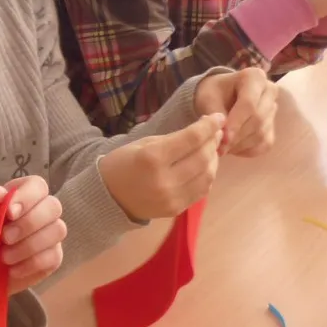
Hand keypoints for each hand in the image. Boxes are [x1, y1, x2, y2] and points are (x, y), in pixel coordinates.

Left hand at [0, 179, 65, 292]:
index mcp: (26, 194)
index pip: (38, 186)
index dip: (26, 197)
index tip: (9, 212)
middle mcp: (45, 210)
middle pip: (53, 206)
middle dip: (29, 223)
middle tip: (5, 238)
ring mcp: (53, 233)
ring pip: (57, 230)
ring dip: (29, 245)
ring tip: (4, 257)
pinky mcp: (55, 256)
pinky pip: (53, 257)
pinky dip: (30, 264)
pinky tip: (12, 269)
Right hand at [98, 114, 223, 220]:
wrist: (108, 197)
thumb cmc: (124, 163)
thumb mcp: (144, 143)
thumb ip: (175, 138)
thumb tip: (205, 130)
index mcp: (152, 158)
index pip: (192, 138)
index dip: (209, 125)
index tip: (218, 117)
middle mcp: (164, 180)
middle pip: (203, 157)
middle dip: (213, 141)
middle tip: (216, 131)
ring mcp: (172, 198)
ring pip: (207, 175)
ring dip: (214, 159)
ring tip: (211, 148)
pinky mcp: (176, 209)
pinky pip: (201, 190)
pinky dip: (208, 175)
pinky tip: (205, 165)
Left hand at [193, 68, 277, 157]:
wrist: (220, 96)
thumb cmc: (213, 93)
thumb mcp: (208, 99)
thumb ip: (214, 116)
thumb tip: (223, 136)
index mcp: (254, 77)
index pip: (249, 104)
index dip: (236, 123)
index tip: (223, 138)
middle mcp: (270, 91)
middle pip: (257, 119)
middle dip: (237, 136)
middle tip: (219, 147)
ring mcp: (274, 110)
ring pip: (261, 133)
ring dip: (240, 145)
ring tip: (222, 147)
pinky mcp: (273, 127)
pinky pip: (264, 144)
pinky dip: (248, 150)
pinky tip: (233, 148)